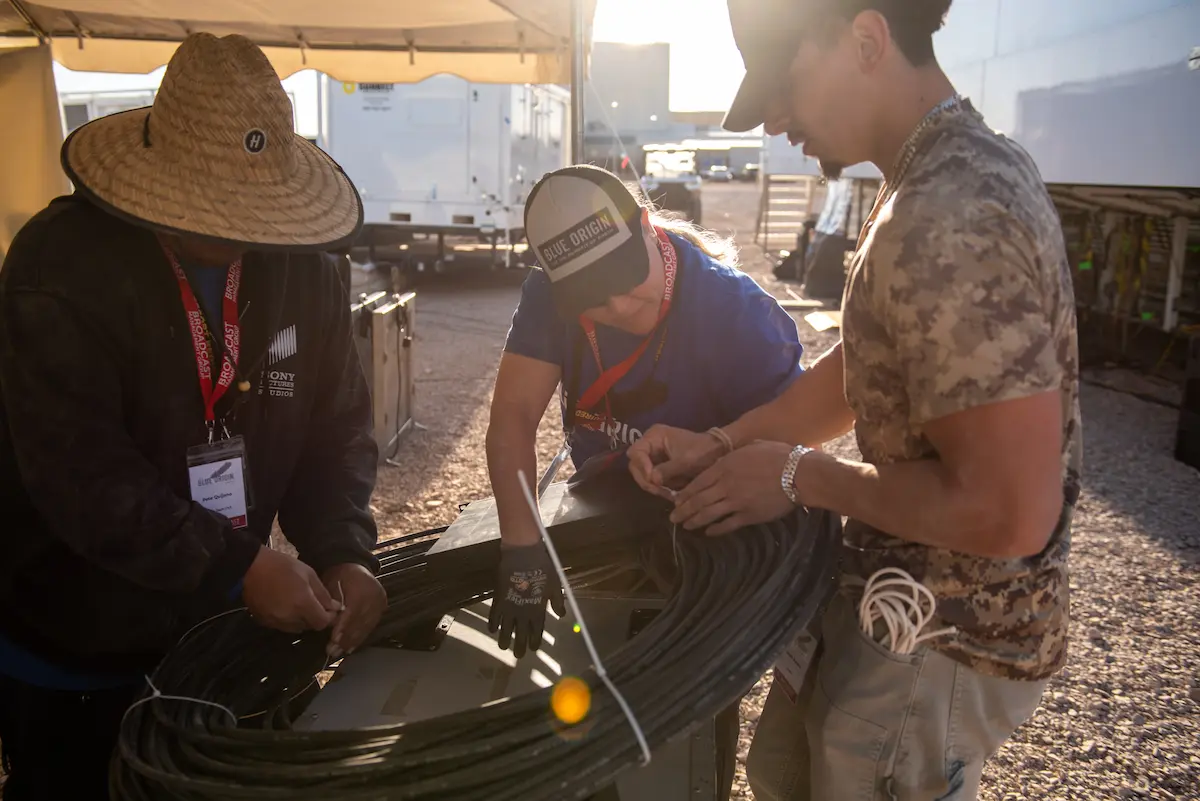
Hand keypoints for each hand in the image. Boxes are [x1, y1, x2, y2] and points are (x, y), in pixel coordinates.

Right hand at [242, 547, 338, 633]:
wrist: (250, 568)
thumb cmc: (282, 566)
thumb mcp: (308, 573)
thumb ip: (323, 593)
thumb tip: (335, 607)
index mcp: (303, 604)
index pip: (322, 623)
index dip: (329, 617)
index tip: (330, 608)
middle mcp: (290, 618)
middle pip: (310, 626)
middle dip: (315, 617)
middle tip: (313, 602)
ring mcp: (276, 622)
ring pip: (296, 628)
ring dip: (302, 619)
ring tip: (298, 603)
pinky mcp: (265, 623)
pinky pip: (282, 626)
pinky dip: (287, 620)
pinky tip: (284, 606)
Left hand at [322, 563, 386, 659]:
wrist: (355, 566)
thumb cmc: (339, 576)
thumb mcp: (330, 584)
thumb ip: (331, 603)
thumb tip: (332, 622)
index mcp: (362, 588)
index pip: (352, 612)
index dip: (343, 627)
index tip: (334, 639)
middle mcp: (375, 596)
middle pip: (360, 622)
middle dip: (346, 639)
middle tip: (332, 651)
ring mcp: (380, 602)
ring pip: (366, 626)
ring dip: (353, 641)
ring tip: (340, 652)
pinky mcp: (382, 607)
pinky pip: (371, 625)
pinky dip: (360, 637)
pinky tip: (351, 646)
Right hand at [488, 542, 565, 657]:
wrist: (522, 555)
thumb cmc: (542, 568)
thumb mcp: (555, 585)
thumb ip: (557, 601)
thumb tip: (561, 615)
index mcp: (538, 610)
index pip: (537, 631)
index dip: (535, 641)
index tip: (533, 649)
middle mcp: (523, 613)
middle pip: (521, 635)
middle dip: (519, 646)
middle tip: (518, 655)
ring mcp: (509, 607)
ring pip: (505, 629)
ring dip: (504, 639)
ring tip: (503, 646)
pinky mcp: (498, 600)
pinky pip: (494, 616)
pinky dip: (492, 624)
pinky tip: (492, 629)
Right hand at [627, 425, 726, 498]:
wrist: (718, 453)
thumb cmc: (703, 451)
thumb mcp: (686, 461)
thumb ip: (668, 469)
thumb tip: (652, 480)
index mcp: (654, 436)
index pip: (636, 452)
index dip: (642, 466)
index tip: (653, 479)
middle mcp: (650, 444)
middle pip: (636, 465)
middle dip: (646, 479)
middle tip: (658, 491)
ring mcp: (653, 456)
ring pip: (643, 474)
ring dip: (652, 486)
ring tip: (667, 494)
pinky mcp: (659, 466)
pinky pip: (652, 479)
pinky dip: (659, 487)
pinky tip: (669, 494)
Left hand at [670, 441, 797, 535]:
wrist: (797, 473)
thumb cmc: (777, 455)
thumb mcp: (750, 448)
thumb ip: (731, 457)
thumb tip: (722, 461)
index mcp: (724, 467)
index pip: (697, 483)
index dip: (684, 494)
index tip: (675, 500)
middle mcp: (725, 485)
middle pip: (698, 500)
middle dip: (683, 510)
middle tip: (672, 518)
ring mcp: (736, 502)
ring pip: (708, 514)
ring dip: (694, 521)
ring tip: (685, 526)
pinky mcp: (748, 516)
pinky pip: (727, 525)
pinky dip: (715, 530)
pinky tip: (708, 533)